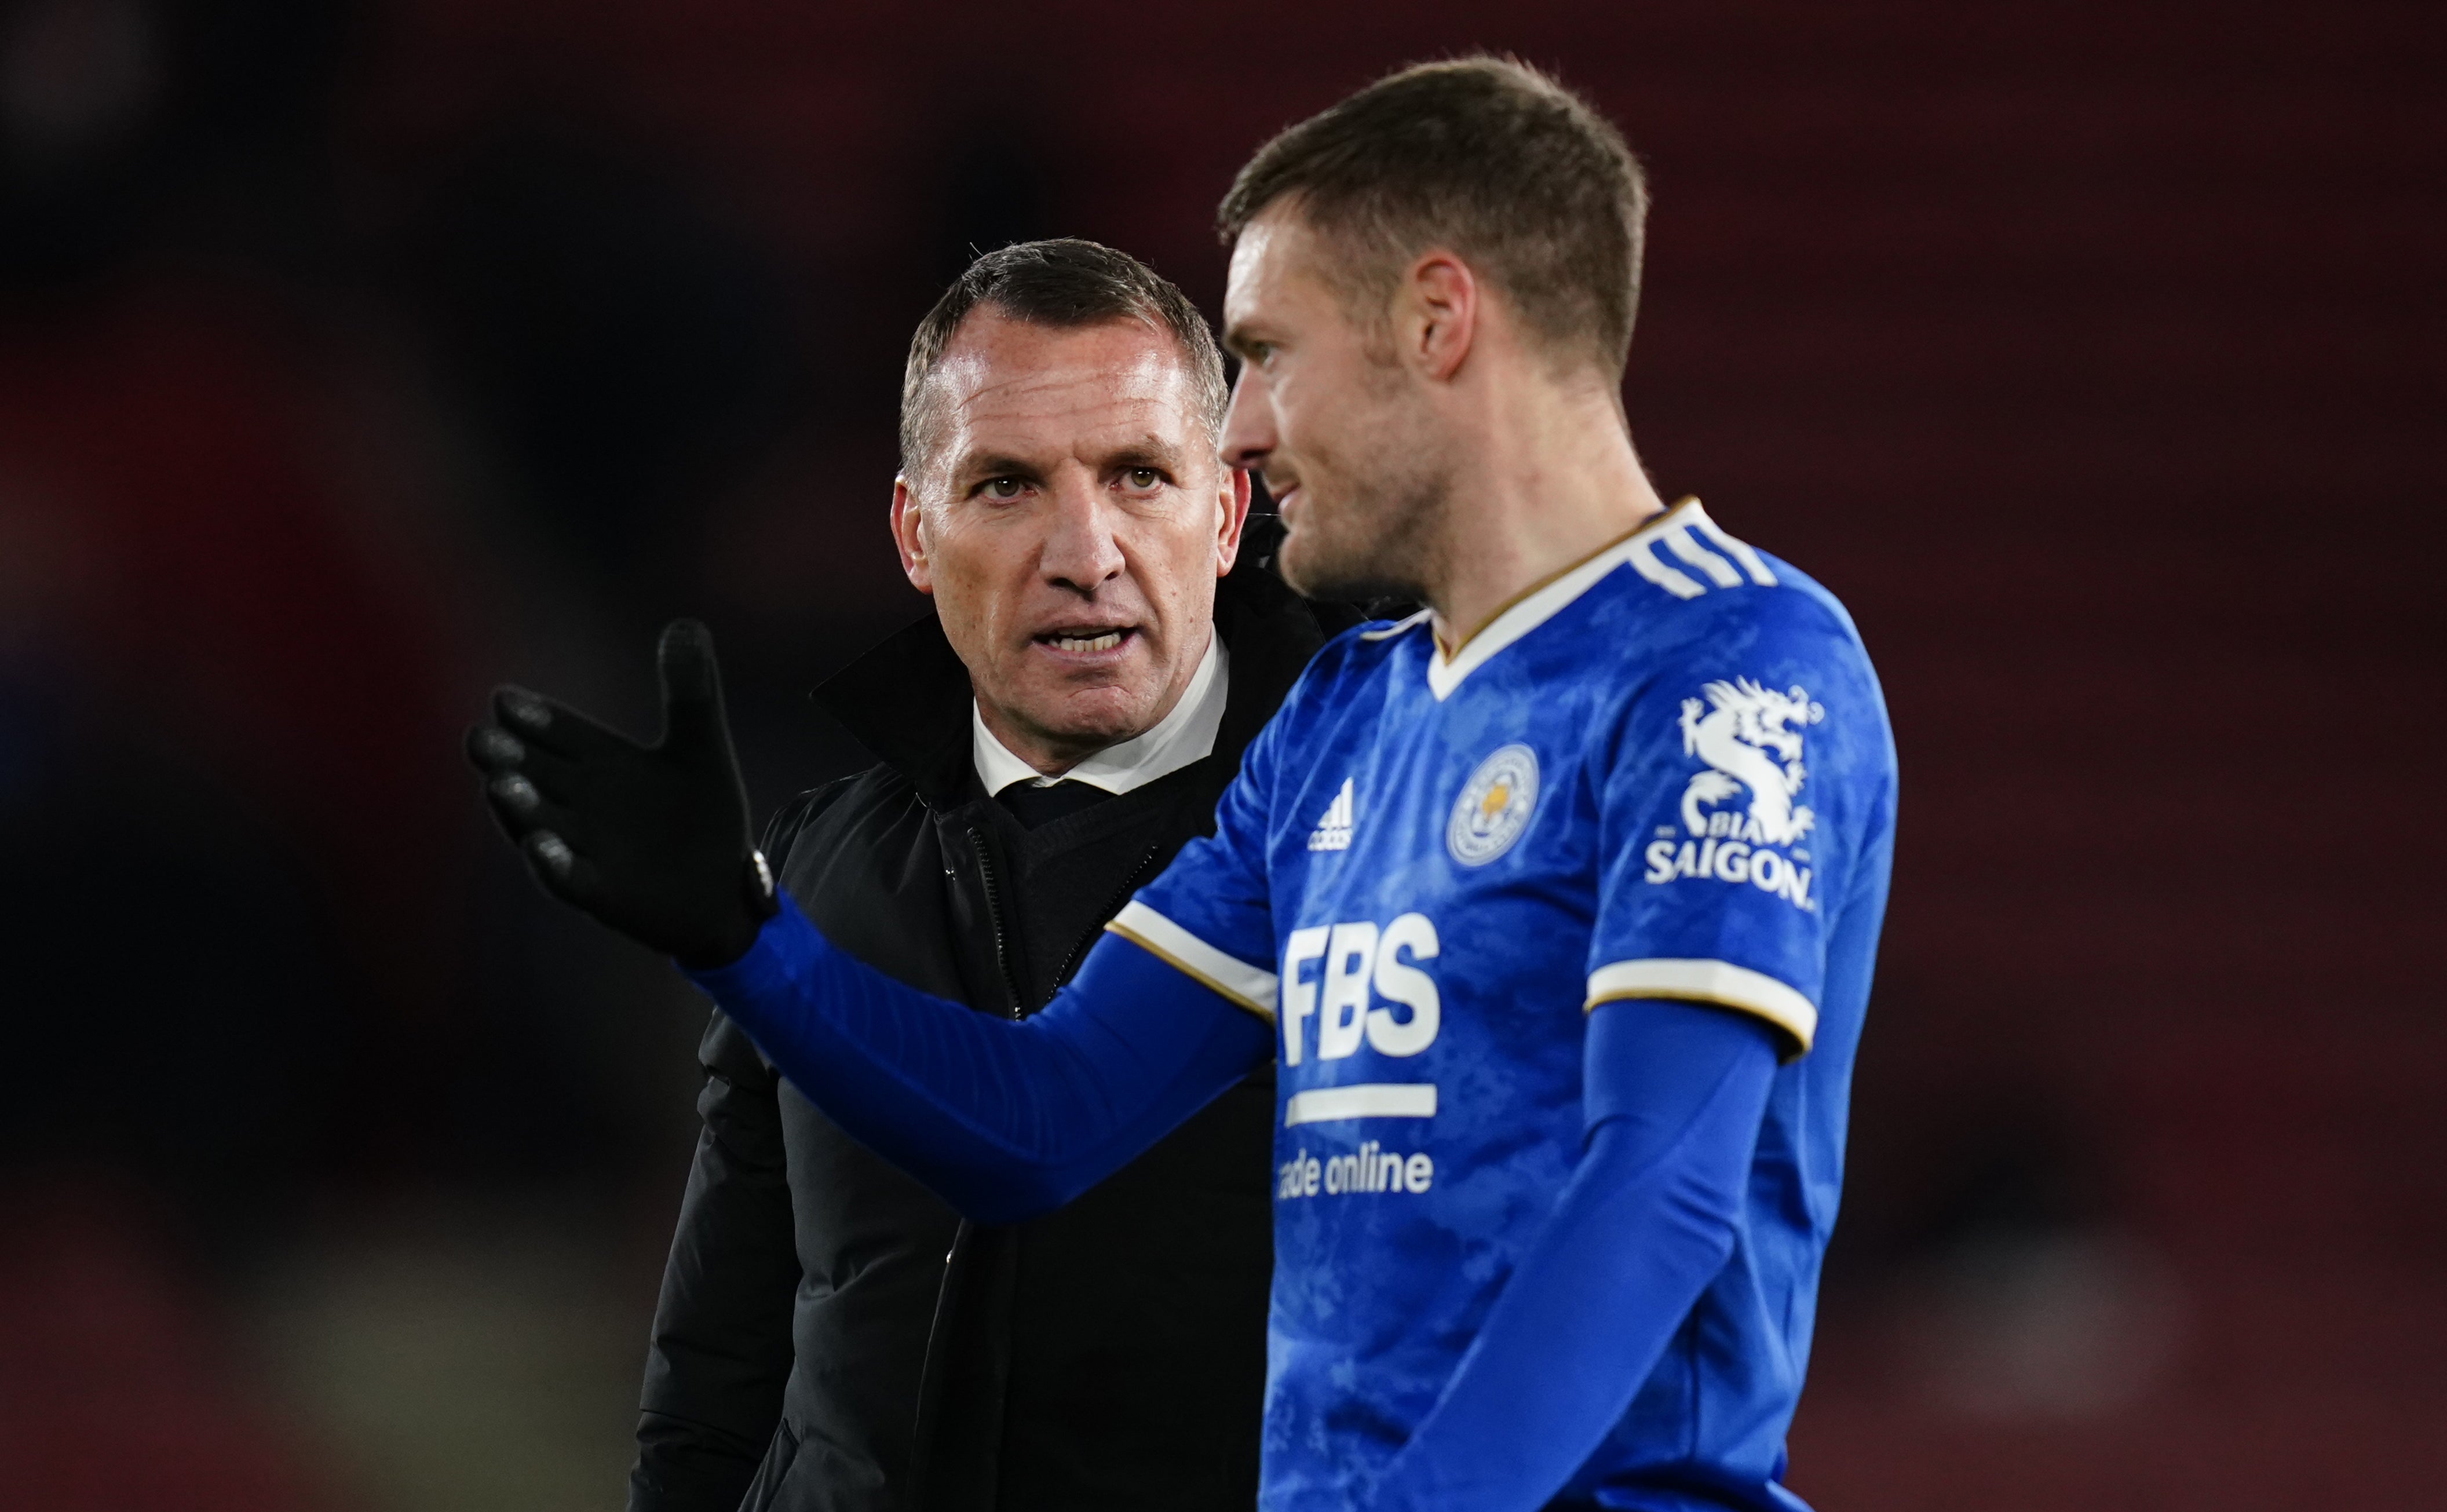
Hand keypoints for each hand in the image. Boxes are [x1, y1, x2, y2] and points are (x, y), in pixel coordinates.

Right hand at [465, 619, 774, 966]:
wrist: (725, 892)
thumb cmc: (702, 817)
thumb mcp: (701, 748)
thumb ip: (691, 693)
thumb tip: (688, 624)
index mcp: (602, 766)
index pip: (560, 735)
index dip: (535, 720)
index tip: (504, 698)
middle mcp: (583, 806)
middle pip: (538, 776)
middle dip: (510, 759)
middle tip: (480, 739)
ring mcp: (588, 851)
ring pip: (544, 826)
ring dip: (523, 809)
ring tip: (503, 785)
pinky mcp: (605, 894)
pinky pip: (572, 880)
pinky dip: (554, 865)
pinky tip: (542, 848)